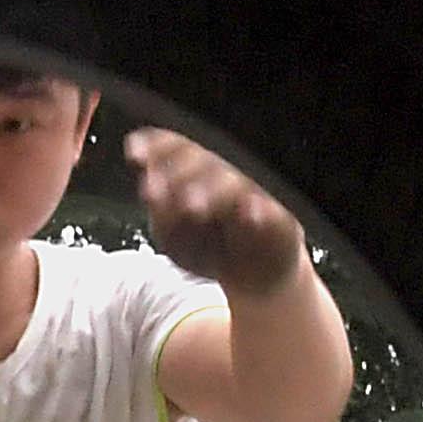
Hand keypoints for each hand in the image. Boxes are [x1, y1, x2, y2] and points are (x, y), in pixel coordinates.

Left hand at [128, 129, 308, 291]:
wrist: (254, 278)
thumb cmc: (213, 249)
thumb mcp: (176, 237)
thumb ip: (162, 213)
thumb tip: (150, 188)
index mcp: (202, 163)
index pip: (178, 142)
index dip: (156, 145)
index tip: (134, 155)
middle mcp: (234, 165)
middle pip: (206, 154)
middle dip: (178, 171)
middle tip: (156, 191)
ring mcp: (262, 185)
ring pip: (238, 177)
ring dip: (214, 188)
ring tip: (192, 206)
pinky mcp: (288, 209)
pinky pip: (277, 205)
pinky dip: (262, 210)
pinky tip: (248, 216)